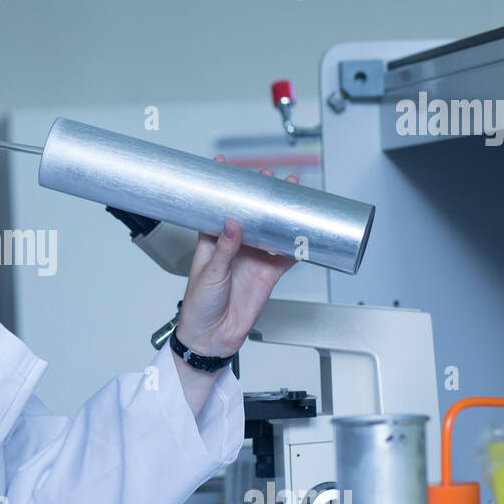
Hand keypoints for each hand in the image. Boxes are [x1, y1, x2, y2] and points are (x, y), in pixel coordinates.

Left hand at [174, 156, 300, 356]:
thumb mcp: (208, 274)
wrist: (212, 337)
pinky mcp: (268, 274)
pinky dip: (297, 244)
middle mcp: (233, 247)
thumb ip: (223, 249)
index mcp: (212, 242)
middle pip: (250, 215)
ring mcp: (252, 259)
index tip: (223, 165)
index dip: (222, 189)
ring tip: (291, 194)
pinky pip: (287, 255)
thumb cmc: (198, 307)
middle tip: (270, 178)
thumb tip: (232, 224)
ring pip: (271, 230)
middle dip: (260, 196)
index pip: (217, 209)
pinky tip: (305, 230)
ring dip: (280, 214)